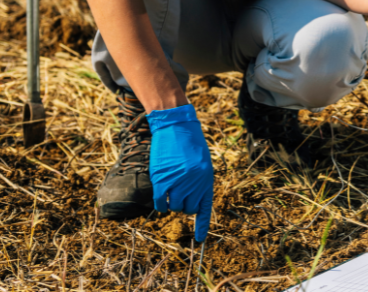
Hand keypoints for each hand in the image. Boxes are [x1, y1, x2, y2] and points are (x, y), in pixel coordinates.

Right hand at [146, 104, 213, 242]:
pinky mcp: (162, 180)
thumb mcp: (202, 164)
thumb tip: (194, 202)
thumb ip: (200, 182)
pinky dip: (160, 204)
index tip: (200, 240)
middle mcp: (194, 183)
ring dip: (173, 203)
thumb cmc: (190, 144)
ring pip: (175, 207)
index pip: (205, 208)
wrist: (175, 126)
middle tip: (180, 193)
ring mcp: (178, 182)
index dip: (202, 226)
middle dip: (185, 205)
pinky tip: (161, 197)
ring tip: (172, 189)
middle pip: (188, 209)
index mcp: (206, 179)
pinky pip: (160, 203)